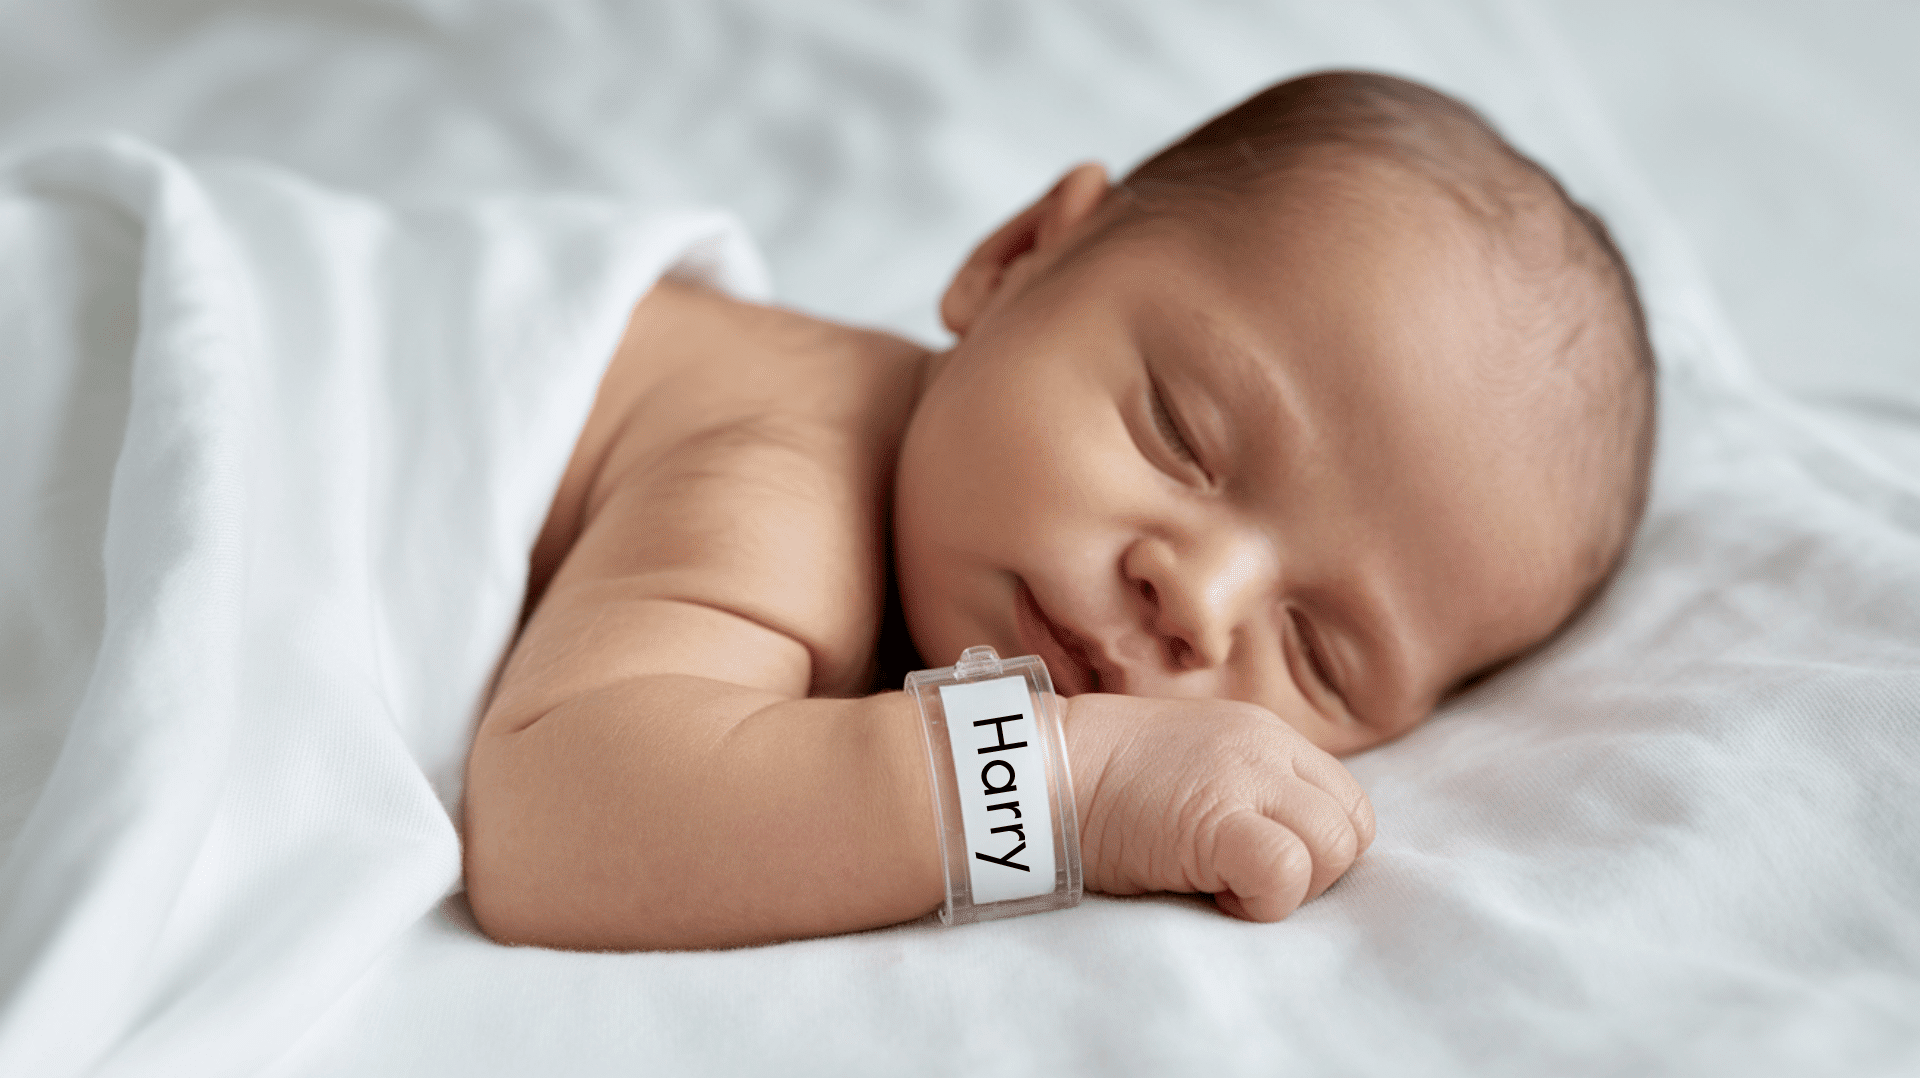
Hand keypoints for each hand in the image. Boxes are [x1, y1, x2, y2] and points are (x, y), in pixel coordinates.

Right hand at [1062, 694, 1374, 920]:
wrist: (1035, 772)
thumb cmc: (1095, 781)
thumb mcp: (1189, 766)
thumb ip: (1243, 791)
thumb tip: (1281, 848)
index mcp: (1262, 736)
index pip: (1342, 800)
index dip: (1314, 845)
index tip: (1258, 861)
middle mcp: (1265, 749)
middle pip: (1352, 825)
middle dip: (1315, 871)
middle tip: (1247, 881)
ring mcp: (1246, 778)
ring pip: (1335, 846)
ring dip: (1293, 886)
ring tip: (1227, 886)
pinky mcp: (1219, 819)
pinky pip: (1288, 869)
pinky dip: (1265, 900)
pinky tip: (1216, 895)